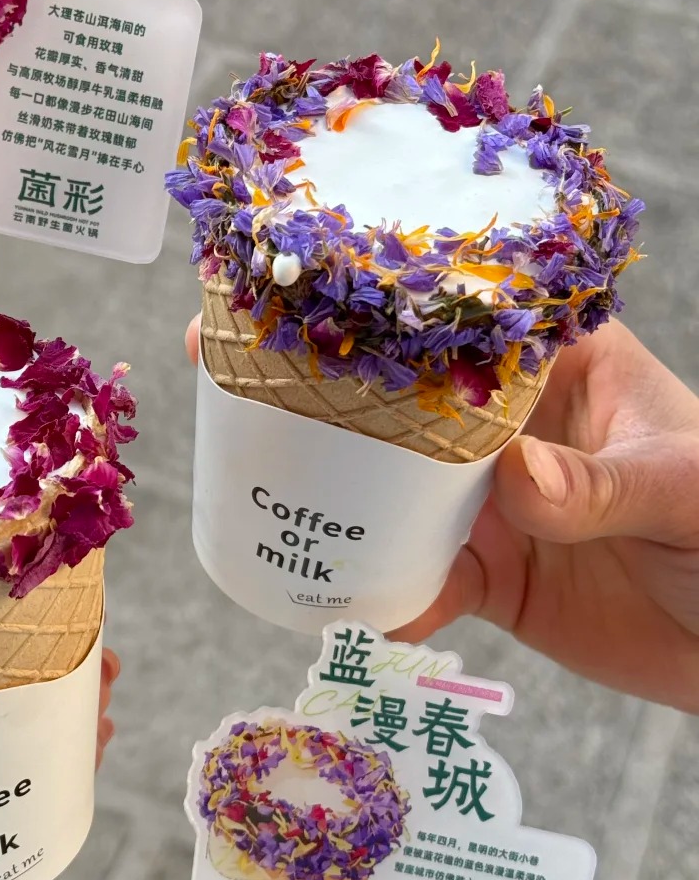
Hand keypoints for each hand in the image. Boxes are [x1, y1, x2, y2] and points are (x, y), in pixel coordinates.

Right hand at [187, 317, 698, 710]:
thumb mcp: (690, 490)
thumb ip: (602, 484)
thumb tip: (513, 479)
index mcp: (562, 364)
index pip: (462, 313)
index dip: (380, 293)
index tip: (300, 278)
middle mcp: (513, 424)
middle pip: (399, 394)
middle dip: (318, 383)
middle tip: (226, 369)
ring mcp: (495, 501)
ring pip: (390, 485)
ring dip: (329, 487)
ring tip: (259, 483)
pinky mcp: (491, 574)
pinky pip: (418, 577)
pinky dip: (380, 591)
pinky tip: (344, 600)